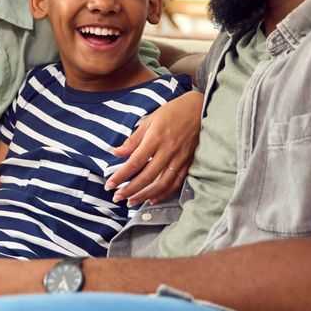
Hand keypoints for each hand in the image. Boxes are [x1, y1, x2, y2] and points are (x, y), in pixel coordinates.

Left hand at [106, 90, 203, 205]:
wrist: (200, 108)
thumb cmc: (172, 112)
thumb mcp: (150, 120)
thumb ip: (134, 139)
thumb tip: (117, 153)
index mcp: (155, 138)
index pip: (135, 162)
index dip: (121, 176)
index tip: (109, 185)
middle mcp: (168, 151)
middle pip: (147, 177)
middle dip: (130, 190)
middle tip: (116, 198)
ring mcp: (180, 158)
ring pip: (161, 183)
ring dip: (145, 195)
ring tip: (131, 202)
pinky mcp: (188, 163)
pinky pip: (176, 182)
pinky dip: (164, 193)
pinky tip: (152, 199)